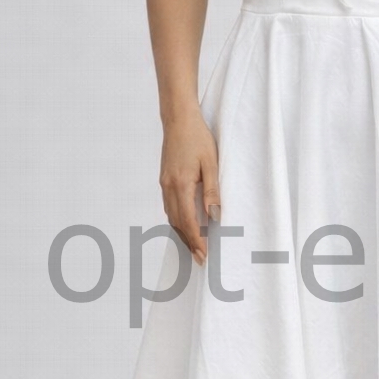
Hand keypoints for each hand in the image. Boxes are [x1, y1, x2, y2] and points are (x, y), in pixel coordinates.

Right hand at [159, 111, 220, 266]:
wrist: (178, 119)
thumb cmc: (198, 138)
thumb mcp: (211, 163)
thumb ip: (212, 191)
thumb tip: (214, 216)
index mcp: (180, 185)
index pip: (188, 221)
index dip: (196, 240)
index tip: (204, 255)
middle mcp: (168, 188)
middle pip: (177, 223)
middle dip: (188, 242)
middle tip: (200, 259)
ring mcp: (164, 184)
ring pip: (171, 216)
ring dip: (182, 233)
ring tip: (194, 247)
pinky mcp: (164, 179)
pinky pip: (169, 206)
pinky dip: (177, 220)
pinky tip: (184, 225)